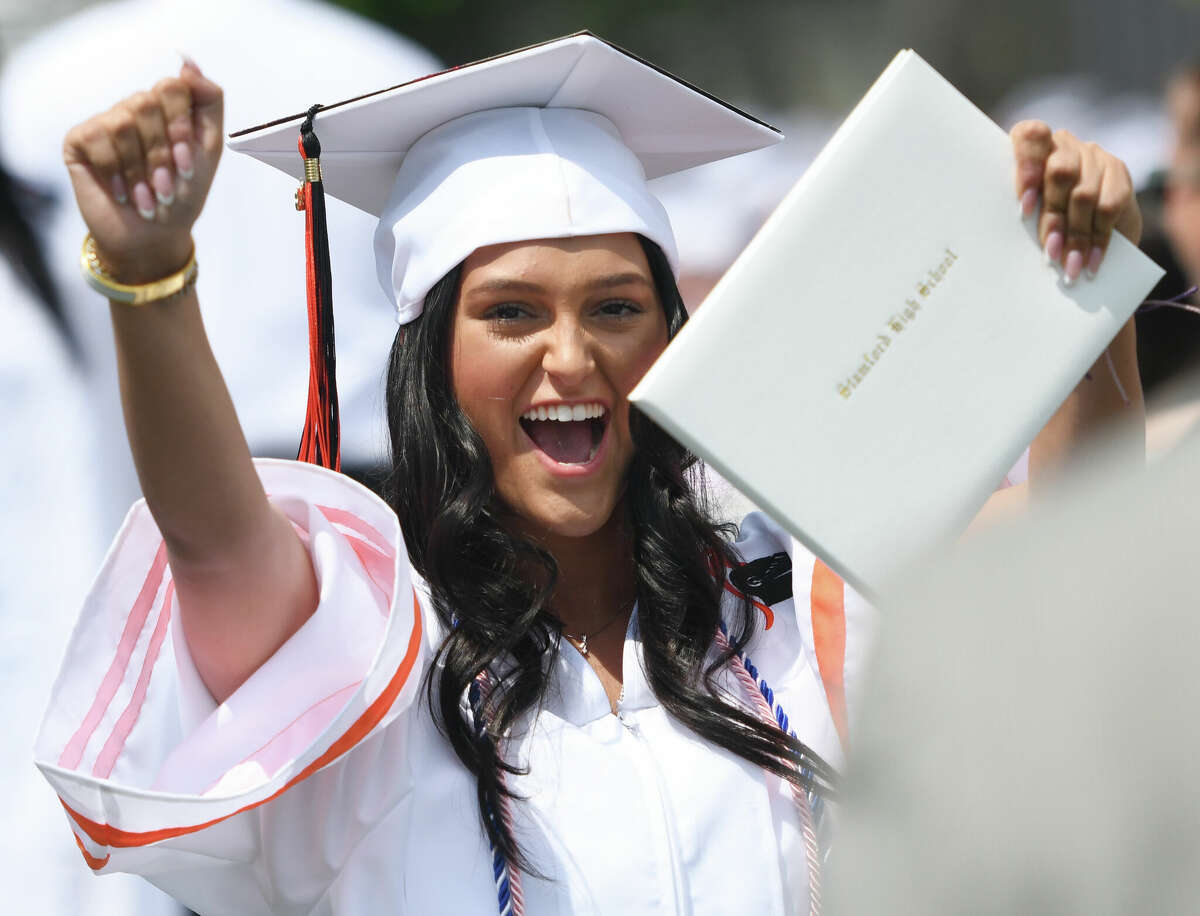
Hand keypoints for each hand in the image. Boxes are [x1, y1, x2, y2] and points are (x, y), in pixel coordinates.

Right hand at [63, 59, 223, 282]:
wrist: (153, 236)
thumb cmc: (182, 195)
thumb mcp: (208, 150)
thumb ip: (208, 103)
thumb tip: (187, 63)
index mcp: (166, 108)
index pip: (175, 87)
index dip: (182, 127)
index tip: (186, 165)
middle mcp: (134, 109)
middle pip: (148, 104)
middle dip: (163, 154)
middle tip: (167, 187)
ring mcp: (106, 122)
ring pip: (124, 123)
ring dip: (142, 170)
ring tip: (148, 197)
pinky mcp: (80, 140)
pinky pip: (99, 139)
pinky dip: (116, 172)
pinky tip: (123, 194)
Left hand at [1011, 121, 1142, 284]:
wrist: (1097, 228)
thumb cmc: (1049, 221)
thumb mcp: (1032, 214)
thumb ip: (1028, 212)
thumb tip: (1020, 241)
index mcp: (1033, 148)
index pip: (1030, 136)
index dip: (1027, 168)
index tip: (1025, 207)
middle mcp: (1064, 145)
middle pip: (1059, 173)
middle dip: (1054, 217)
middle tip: (1050, 252)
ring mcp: (1093, 156)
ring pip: (1084, 194)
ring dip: (1076, 236)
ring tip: (1069, 266)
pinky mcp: (1118, 171)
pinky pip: (1109, 207)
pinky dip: (1098, 238)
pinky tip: (1091, 261)